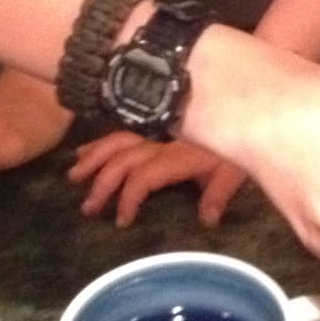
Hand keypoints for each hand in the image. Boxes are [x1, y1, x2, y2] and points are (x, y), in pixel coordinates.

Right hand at [68, 131, 249, 227]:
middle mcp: (162, 139)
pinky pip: (122, 128)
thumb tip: (206, 222)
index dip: (128, 197)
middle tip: (86, 207)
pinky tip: (85, 149)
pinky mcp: (155, 121)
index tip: (120, 221)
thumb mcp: (235, 168)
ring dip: (94, 158)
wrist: (246, 98)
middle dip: (102, 182)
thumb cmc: (242, 138)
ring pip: (117, 139)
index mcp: (178, 154)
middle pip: (123, 158)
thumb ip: (218, 194)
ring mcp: (156, 128)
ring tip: (73, 175)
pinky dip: (101, 141)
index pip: (144, 175)